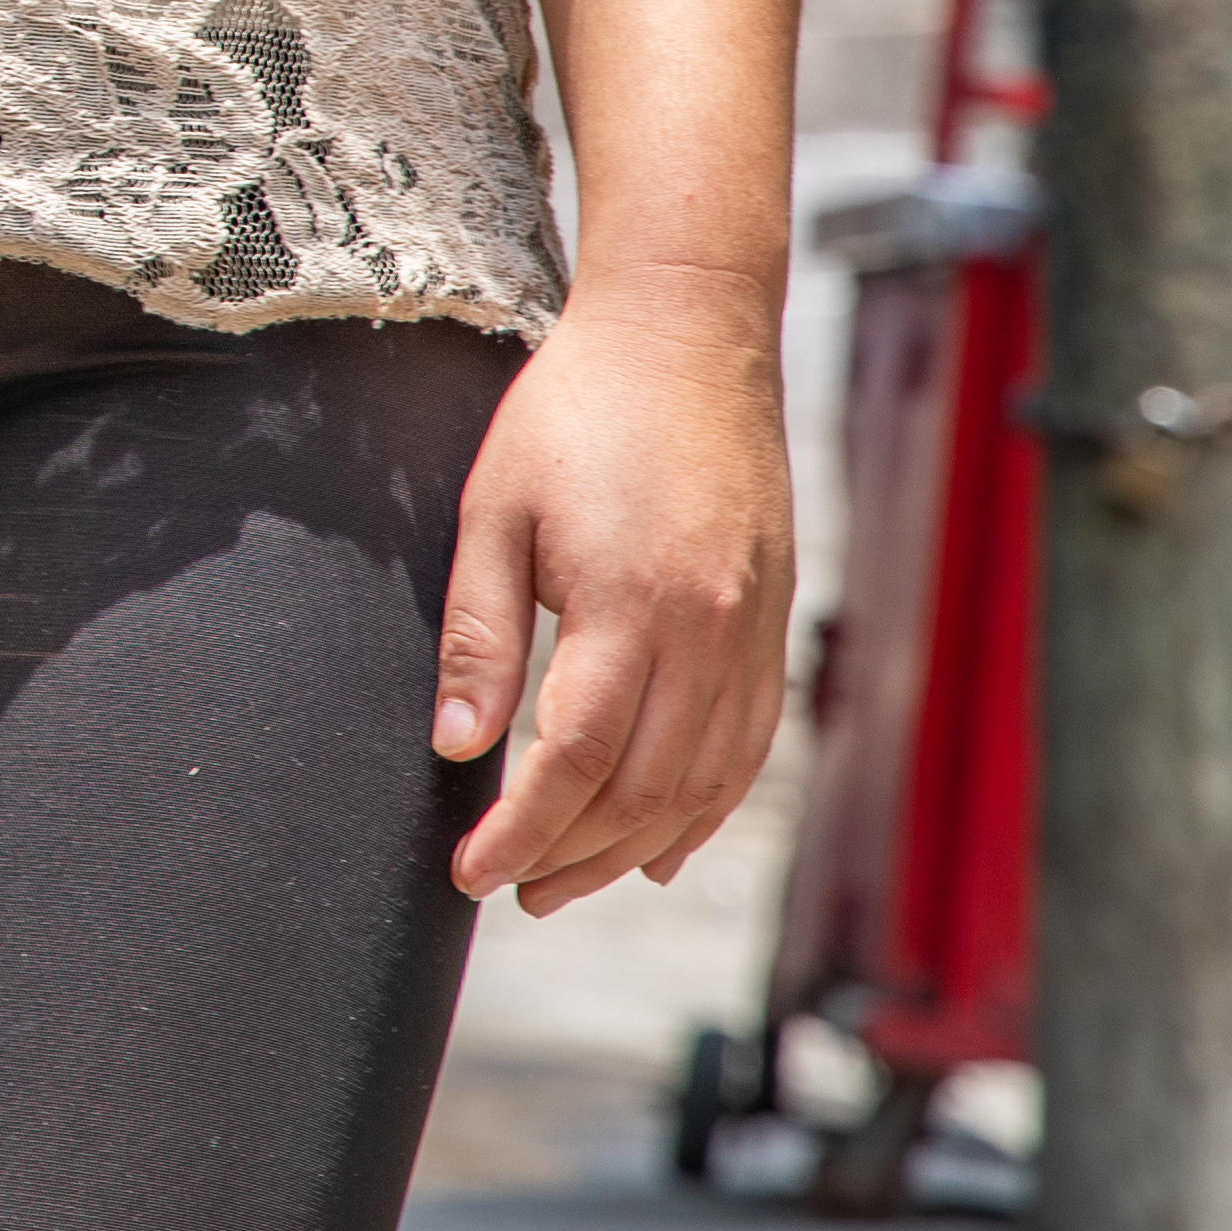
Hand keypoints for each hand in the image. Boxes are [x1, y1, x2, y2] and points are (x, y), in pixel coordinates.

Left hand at [436, 270, 793, 911]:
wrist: (688, 339)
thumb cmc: (573, 413)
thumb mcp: (494, 510)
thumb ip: (479, 634)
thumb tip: (458, 748)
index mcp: (630, 601)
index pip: (573, 759)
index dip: (523, 830)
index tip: (473, 874)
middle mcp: (708, 632)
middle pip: (643, 789)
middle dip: (573, 857)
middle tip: (510, 890)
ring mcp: (753, 633)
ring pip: (702, 783)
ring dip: (634, 848)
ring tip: (568, 881)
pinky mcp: (773, 626)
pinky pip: (747, 748)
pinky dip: (705, 808)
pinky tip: (663, 846)